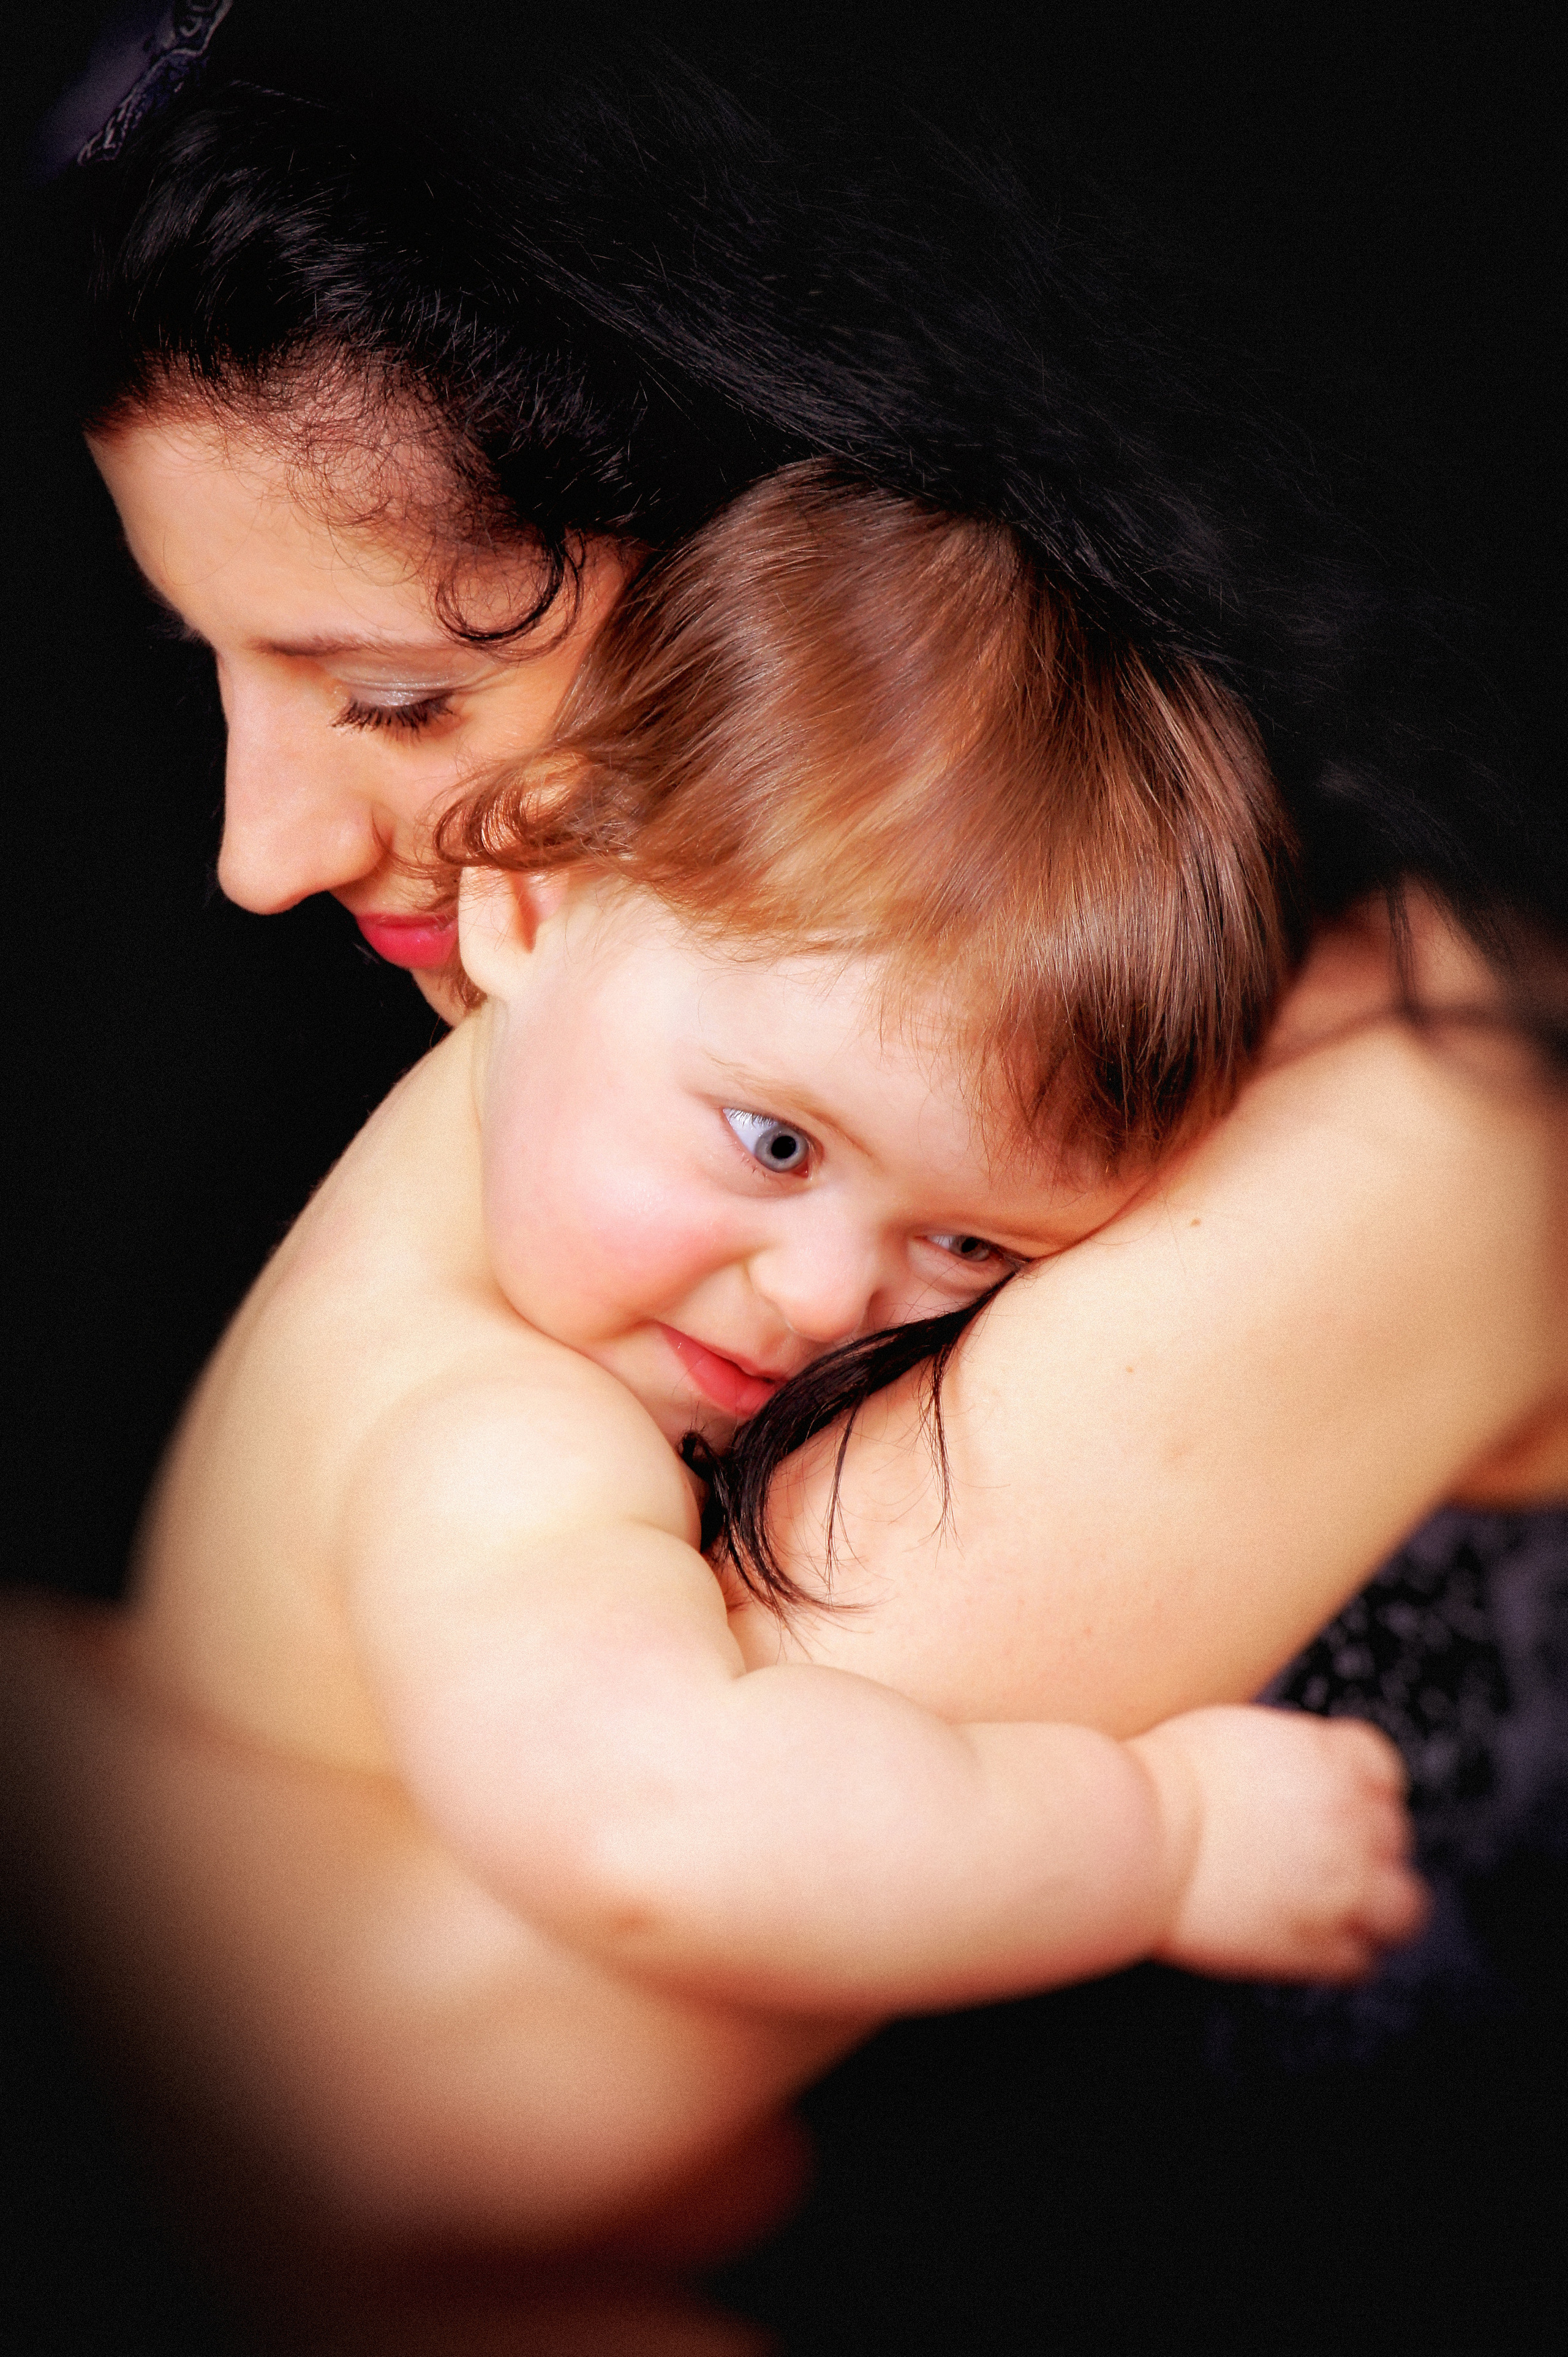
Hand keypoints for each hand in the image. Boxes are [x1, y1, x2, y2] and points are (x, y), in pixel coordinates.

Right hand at [1134, 1704, 1429, 1982]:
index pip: (1382, 1771)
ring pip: (1403, 1909)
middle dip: (1366, 1847)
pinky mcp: (1315, 1944)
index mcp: (1329, 1758)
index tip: (1336, 1802)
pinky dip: (1339, 1955)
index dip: (1360, 1790)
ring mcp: (1341, 1886)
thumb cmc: (1161, 1778)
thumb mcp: (1236, 1736)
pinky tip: (1306, 1944)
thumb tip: (1286, 1775)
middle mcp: (1350, 1820)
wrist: (1136, 1831)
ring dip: (1377, 1908)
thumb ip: (1285, 1756)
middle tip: (1326, 1857)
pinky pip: (1359, 1961)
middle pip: (1395, 1837)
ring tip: (1339, 1911)